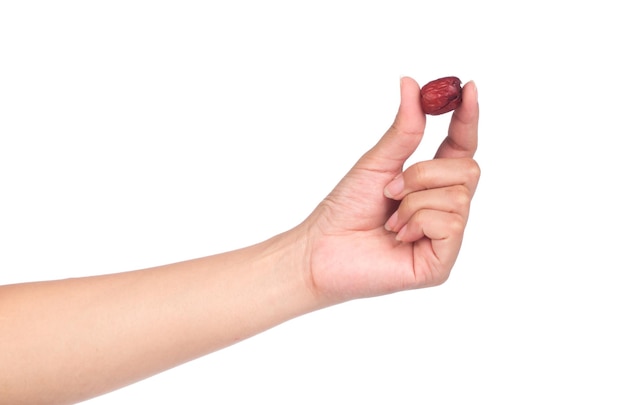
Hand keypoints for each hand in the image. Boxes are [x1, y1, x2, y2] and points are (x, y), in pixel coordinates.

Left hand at [301, 77, 479, 303]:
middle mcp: (444, 208)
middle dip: (425, 172)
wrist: (321, 249)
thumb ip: (404, 129)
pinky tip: (397, 235)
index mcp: (431, 183)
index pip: (462, 146)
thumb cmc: (345, 209)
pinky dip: (417, 221)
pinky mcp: (441, 263)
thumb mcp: (378, 162)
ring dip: (414, 200)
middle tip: (391, 188)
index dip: (467, 118)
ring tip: (389, 218)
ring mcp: (445, 237)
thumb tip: (410, 82)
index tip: (468, 87)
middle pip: (469, 169)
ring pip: (458, 196)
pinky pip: (450, 225)